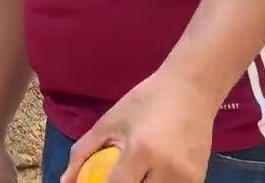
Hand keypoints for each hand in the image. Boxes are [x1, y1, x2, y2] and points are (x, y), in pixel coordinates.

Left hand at [60, 71, 216, 182]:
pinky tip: (148, 177)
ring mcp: (187, 178)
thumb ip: (84, 153)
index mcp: (141, 151)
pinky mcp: (199, 180)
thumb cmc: (145, 102)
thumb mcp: (109, 122)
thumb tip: (65, 182)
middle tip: (115, 178)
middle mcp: (166, 170)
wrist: (190, 90)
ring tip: (133, 175)